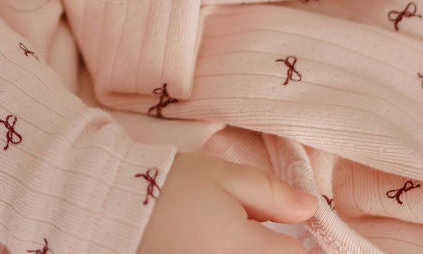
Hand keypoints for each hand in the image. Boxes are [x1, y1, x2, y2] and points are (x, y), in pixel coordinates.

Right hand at [135, 151, 318, 252]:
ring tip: (227, 234)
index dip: (306, 242)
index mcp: (246, 250)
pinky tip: (213, 244)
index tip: (292, 229)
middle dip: (275, 248)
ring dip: (251, 251)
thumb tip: (310, 209)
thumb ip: (272, 194)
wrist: (111, 207)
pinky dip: (226, 253)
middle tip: (256, 231)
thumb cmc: (169, 185)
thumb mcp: (223, 176)